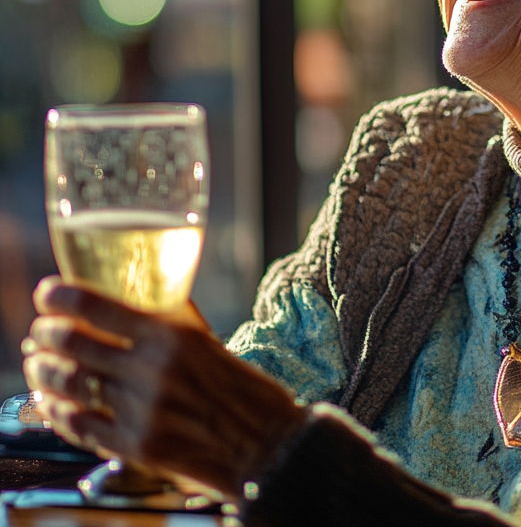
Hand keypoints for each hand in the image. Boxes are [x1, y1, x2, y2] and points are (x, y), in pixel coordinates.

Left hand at [23, 276, 308, 500]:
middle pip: (74, 345)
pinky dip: (56, 410)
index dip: (61, 298)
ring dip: (44, 371)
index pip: (98, 308)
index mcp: (171, 335)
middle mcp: (150, 370)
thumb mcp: (205, 339)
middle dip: (47, 334)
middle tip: (41, 329)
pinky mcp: (133, 446)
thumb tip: (134, 298)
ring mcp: (138, 411)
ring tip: (39, 362)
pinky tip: (50, 401)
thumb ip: (168, 320)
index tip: (46, 293)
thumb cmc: (240, 386)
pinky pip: (78, 425)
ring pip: (69, 385)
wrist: (261, 441)